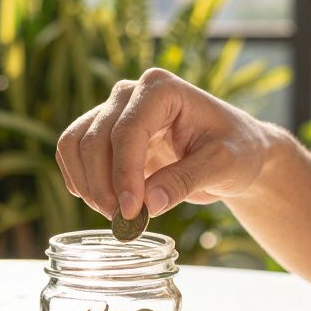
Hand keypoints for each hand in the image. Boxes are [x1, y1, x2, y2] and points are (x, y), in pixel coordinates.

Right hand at [56, 68, 275, 219]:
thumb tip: (148, 203)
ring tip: (115, 216)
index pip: (128, 131)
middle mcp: (131, 93)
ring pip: (75, 144)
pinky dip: (80, 180)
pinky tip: (102, 203)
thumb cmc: (237, 149)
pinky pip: (73, 152)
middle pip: (95, 139)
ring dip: (87, 184)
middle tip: (124, 221)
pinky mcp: (105, 134)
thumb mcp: (223, 165)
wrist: (236, 151)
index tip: (132, 212)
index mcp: (163, 88)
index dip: (124, 174)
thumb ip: (186, 181)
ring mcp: (114, 111)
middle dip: (104, 186)